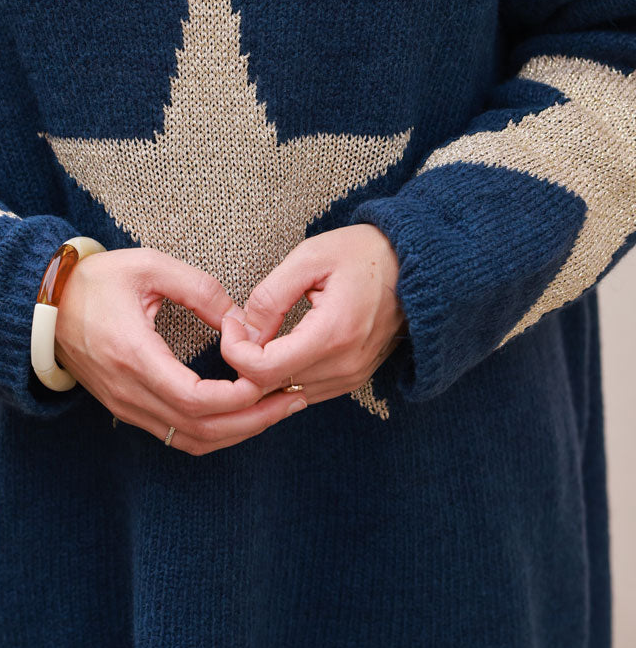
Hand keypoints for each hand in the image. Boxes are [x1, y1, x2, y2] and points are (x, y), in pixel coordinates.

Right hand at [54, 246, 308, 454]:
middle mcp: (128, 390)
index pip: (192, 398)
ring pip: (190, 440)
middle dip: (253, 420)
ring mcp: (125, 405)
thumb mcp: (150, 266)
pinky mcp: (126, 408)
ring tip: (278, 409)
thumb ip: (200, 289)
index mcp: (133, 355)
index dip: (237, 398)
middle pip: (199, 429)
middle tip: (294, 400)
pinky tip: (242, 414)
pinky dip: (214, 432)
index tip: (269, 379)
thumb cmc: (96, 280)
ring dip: (238, 432)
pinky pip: (175, 435)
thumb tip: (241, 320)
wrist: (44, 303)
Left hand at [219, 224, 405, 403]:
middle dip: (243, 361)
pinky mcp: (354, 379)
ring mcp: (352, 377)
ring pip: (285, 394)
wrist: (414, 264)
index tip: (231, 321)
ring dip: (263, 371)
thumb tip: (244, 332)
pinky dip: (284, 375)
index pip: (264, 371)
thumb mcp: (309, 258)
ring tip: (259, 332)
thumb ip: (271, 296)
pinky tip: (278, 346)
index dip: (234, 350)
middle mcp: (345, 366)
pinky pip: (304, 390)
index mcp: (334, 334)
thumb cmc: (362, 253)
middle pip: (271, 388)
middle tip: (239, 324)